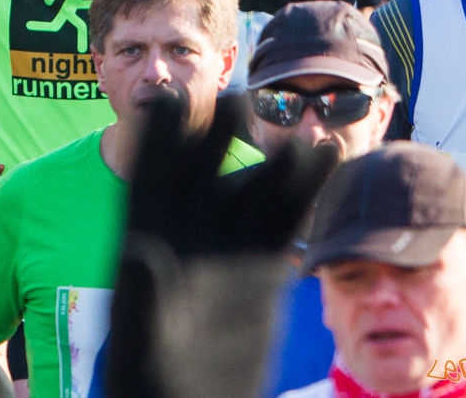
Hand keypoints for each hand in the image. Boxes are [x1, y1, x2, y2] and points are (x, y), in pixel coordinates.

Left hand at [104, 94, 336, 397]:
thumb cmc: (150, 376)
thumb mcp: (142, 336)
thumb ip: (142, 295)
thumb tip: (139, 252)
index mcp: (143, 232)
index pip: (147, 173)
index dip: (154, 137)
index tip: (165, 97)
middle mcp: (185, 229)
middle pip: (201, 168)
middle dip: (214, 132)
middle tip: (235, 95)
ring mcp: (225, 242)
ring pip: (253, 187)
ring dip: (276, 159)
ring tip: (304, 129)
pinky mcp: (259, 263)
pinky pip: (283, 217)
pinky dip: (304, 188)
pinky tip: (326, 156)